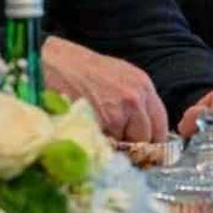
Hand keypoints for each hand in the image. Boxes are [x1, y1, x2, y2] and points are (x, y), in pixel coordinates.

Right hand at [41, 36, 167, 140]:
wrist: (51, 63)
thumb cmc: (78, 69)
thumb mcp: (115, 77)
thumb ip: (132, 101)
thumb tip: (140, 130)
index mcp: (143, 85)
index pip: (160, 124)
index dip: (152, 139)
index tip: (145, 149)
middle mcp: (136, 98)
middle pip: (148, 138)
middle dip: (135, 147)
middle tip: (118, 148)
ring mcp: (120, 112)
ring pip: (129, 146)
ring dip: (117, 148)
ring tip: (99, 138)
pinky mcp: (102, 123)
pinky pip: (109, 147)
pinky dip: (101, 148)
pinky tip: (90, 137)